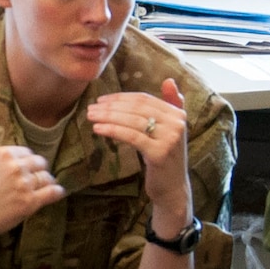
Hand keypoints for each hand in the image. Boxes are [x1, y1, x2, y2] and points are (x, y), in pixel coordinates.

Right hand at [0, 102, 67, 248]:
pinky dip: (56, 192)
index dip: (22, 162)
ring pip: (47, 177)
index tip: (14, 173)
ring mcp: (24, 185)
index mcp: (3, 152)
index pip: (26, 152)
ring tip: (35, 190)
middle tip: (26, 182)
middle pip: (39, 163)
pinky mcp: (30, 203)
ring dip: (45, 183)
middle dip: (35, 171)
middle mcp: (15, 166)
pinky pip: (53, 192)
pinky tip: (53, 194)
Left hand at [88, 79, 191, 222]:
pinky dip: (113, 130)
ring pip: (133, 121)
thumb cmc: (165, 158)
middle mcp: (177, 123)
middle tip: (91, 108)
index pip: (144, 99)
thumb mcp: (168, 130)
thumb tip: (169, 80)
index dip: (121, 98)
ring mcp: (170, 138)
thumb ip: (170, 105)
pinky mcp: (159, 153)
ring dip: (108, 117)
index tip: (101, 100)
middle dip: (111, 107)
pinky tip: (98, 129)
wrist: (172, 188)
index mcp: (178, 113)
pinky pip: (132, 136)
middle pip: (137, 108)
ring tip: (91, 117)